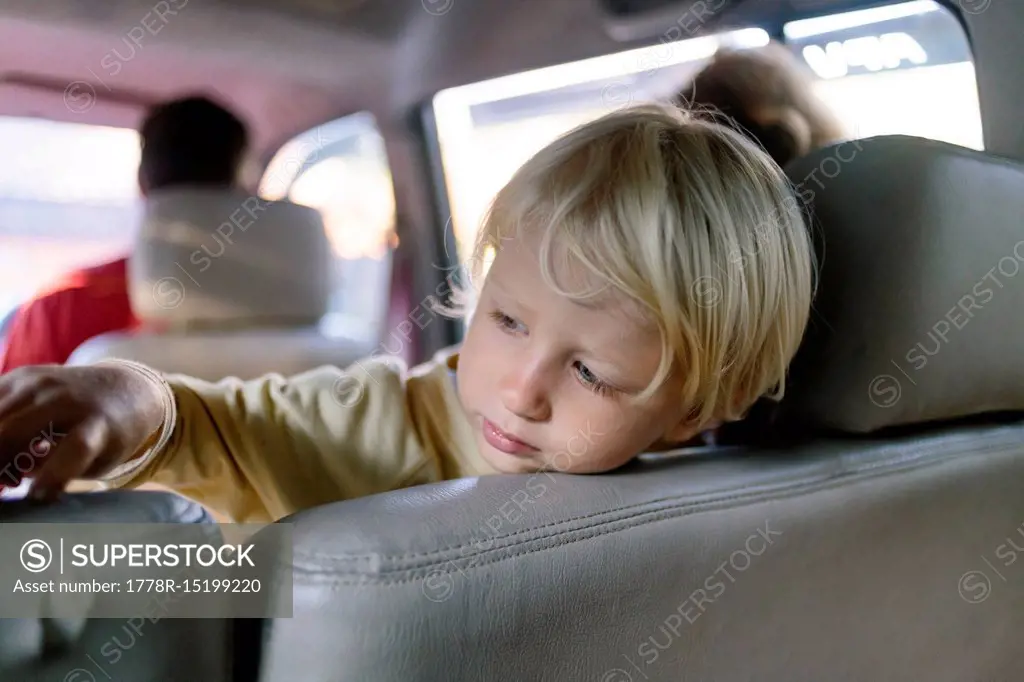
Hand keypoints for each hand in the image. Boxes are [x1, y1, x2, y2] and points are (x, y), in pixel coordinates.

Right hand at [0, 364, 166, 500]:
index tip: (37, 496)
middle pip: (12, 432)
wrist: (120, 387)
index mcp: (96, 423)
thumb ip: (63, 471)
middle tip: (8, 482)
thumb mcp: (101, 459)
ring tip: (9, 465)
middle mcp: (66, 399)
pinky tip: (7, 443)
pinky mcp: (20, 376)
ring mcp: (39, 383)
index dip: (52, 476)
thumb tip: (12, 475)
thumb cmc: (109, 434)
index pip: (75, 447)